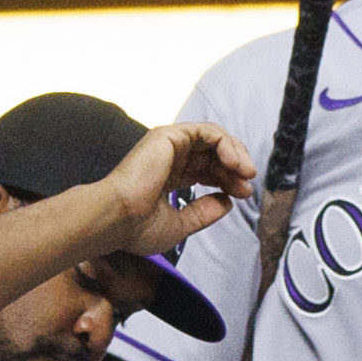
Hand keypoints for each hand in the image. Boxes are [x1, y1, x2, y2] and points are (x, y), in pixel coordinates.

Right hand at [100, 118, 256, 261]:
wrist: (115, 220)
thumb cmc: (136, 228)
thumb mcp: (181, 225)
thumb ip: (204, 212)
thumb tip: (227, 201)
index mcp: (168, 177)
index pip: (207, 170)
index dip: (228, 180)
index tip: (241, 194)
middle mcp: (169, 158)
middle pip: (214, 154)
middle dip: (235, 169)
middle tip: (246, 186)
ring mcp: (168, 145)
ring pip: (214, 139)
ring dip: (236, 154)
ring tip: (245, 173)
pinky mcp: (169, 136)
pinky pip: (208, 132)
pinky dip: (226, 144)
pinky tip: (234, 164)